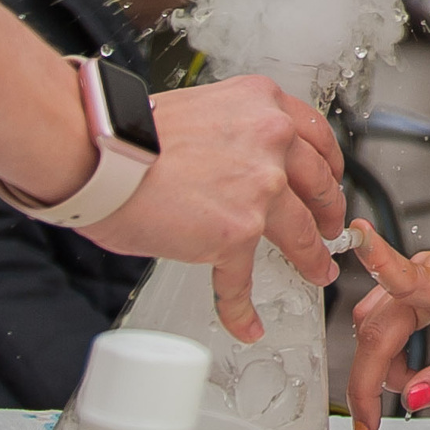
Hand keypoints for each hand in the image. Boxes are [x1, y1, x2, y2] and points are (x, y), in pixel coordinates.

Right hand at [79, 75, 346, 342]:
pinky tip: (247, 323)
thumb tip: (236, 162)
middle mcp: (271, 144)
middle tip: (330, 228)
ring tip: (316, 272)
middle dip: (329, 213)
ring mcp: (259, 191)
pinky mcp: (235, 235)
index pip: (316, 137)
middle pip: (320, 186)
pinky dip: (244, 307)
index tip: (330, 180)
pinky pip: (242, 280)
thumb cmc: (131, 131)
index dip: (329, 165)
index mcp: (262, 105)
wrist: (99, 151)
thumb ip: (233, 133)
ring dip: (312, 259)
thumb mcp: (203, 109)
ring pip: (301, 234)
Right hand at [344, 224, 429, 429]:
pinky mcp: (414, 280)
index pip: (410, 276)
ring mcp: (419, 272)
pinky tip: (409, 367)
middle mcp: (429, 271)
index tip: (358, 238)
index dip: (378, 260)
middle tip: (368, 424)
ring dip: (376, 365)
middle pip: (375, 328)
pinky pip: (380, 319)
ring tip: (412, 385)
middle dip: (365, 380)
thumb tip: (412, 398)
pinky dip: (385, 351)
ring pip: (371, 325)